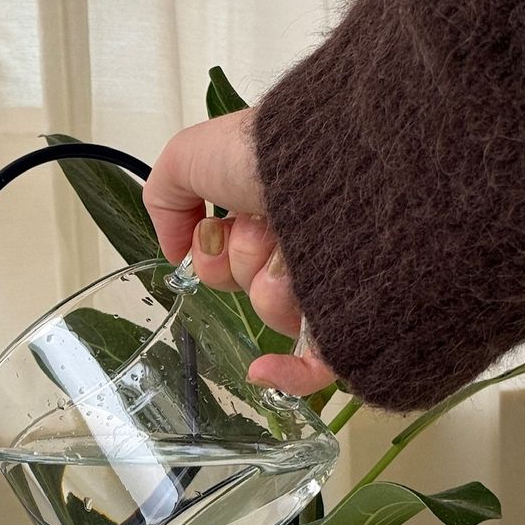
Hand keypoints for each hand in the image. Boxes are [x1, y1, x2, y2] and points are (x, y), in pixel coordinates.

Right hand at [143, 109, 333, 394]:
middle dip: (248, 260)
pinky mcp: (357, 315)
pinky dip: (287, 373)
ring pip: (277, 316)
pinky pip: (317, 367)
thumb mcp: (193, 155)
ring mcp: (334, 282)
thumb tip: (176, 253)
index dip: (215, 251)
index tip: (223, 225)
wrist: (343, 164)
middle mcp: (307, 246)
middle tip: (267, 224)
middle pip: (251, 288)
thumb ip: (168, 197)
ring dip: (274, 289)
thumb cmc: (278, 152)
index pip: (228, 260)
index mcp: (277, 212)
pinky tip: (264, 368)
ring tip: (298, 251)